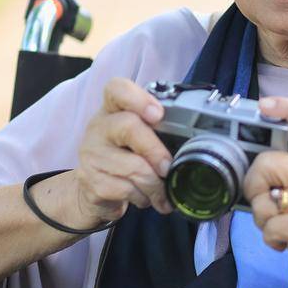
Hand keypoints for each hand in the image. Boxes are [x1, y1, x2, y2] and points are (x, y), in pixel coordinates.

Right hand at [68, 78, 173, 224]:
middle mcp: (98, 127)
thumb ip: (161, 130)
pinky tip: (143, 198)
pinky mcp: (90, 180)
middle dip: (155, 150)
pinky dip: (142, 197)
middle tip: (168, 167)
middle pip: (128, 126)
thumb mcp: (141, 137)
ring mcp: (91, 154)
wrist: (94, 190)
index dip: (138, 98)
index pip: (117, 89)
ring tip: (162, 192)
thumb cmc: (127, 157)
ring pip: (132, 166)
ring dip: (155, 184)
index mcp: (113, 109)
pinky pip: (125, 189)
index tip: (158, 115)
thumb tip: (197, 143)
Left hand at [244, 97, 287, 287]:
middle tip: (267, 205)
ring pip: (265, 201)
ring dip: (264, 221)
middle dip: (254, 189)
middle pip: (266, 163)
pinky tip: (286, 241)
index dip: (286, 108)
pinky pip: (273, 226)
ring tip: (282, 225)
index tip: (265, 105)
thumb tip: (248, 170)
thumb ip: (280, 177)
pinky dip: (272, 239)